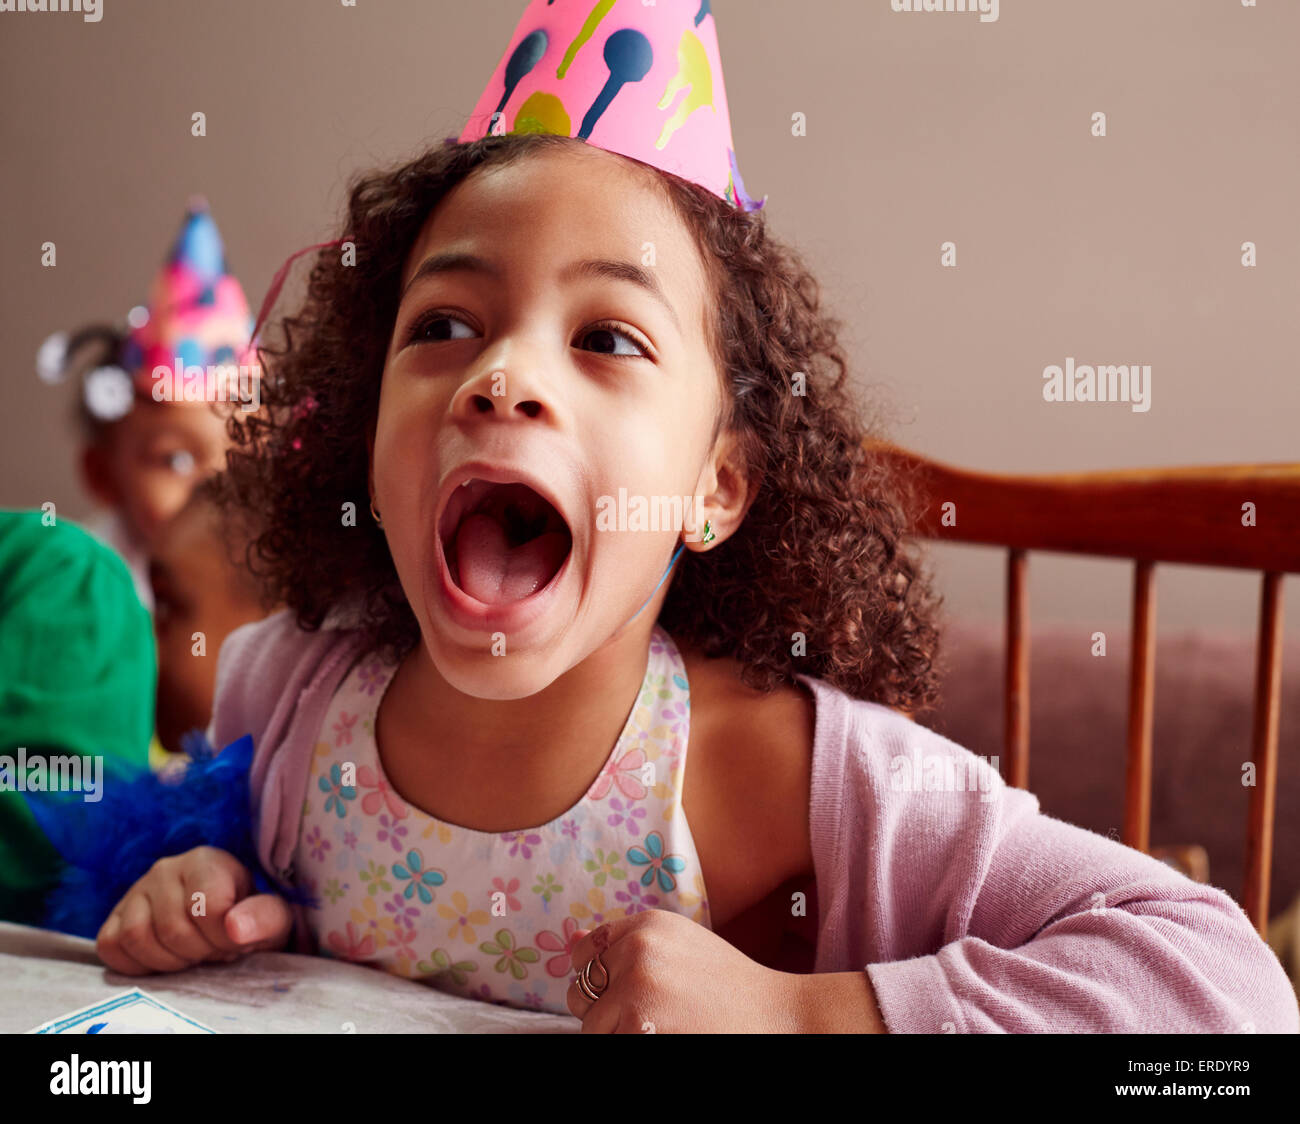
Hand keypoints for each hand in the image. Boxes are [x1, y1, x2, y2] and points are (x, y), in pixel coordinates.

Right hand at [96, 845, 292, 974]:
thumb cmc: (248, 919)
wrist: (223, 921)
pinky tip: (163, 958)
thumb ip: (264, 919)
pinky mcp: (113, 917)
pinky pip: (110, 946)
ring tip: (191, 954)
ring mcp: (135, 892)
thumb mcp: (272, 918)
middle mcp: (165, 870)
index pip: (208, 908)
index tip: (236, 943)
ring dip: (168, 961)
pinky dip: (136, 964)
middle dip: (199, 953)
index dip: (224, 938)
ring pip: (137, 938)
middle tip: (214, 951)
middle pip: (172, 929)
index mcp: (206, 862)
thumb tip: (235, 928)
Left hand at [565, 908, 805, 1032]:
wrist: (775, 1014)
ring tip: (660, 1027)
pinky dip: (629, 1043)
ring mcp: (638, 988)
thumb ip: (628, 942)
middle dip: (603, 1012)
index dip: (594, 977)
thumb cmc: (726, 985)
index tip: (617, 992)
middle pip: (580, 993)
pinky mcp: (639, 1025)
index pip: (585, 951)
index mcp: (647, 923)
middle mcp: (638, 948)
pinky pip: (609, 1043)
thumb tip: (574, 943)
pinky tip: (663, 1036)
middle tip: (648, 1016)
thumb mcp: (679, 944)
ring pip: (592, 1028)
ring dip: (616, 1036)